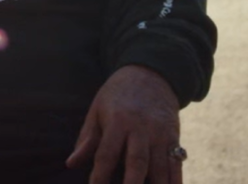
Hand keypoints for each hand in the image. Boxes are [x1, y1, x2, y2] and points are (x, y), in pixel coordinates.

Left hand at [66, 65, 182, 183]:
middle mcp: (141, 129)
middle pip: (137, 162)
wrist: (149, 75)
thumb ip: (86, 139)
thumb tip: (70, 163)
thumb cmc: (116, 95)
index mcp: (117, 121)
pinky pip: (176, 165)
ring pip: (160, 167)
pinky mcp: (174, 138)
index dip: (100, 174)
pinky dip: (176, 181)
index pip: (107, 153)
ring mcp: (160, 134)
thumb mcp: (97, 110)